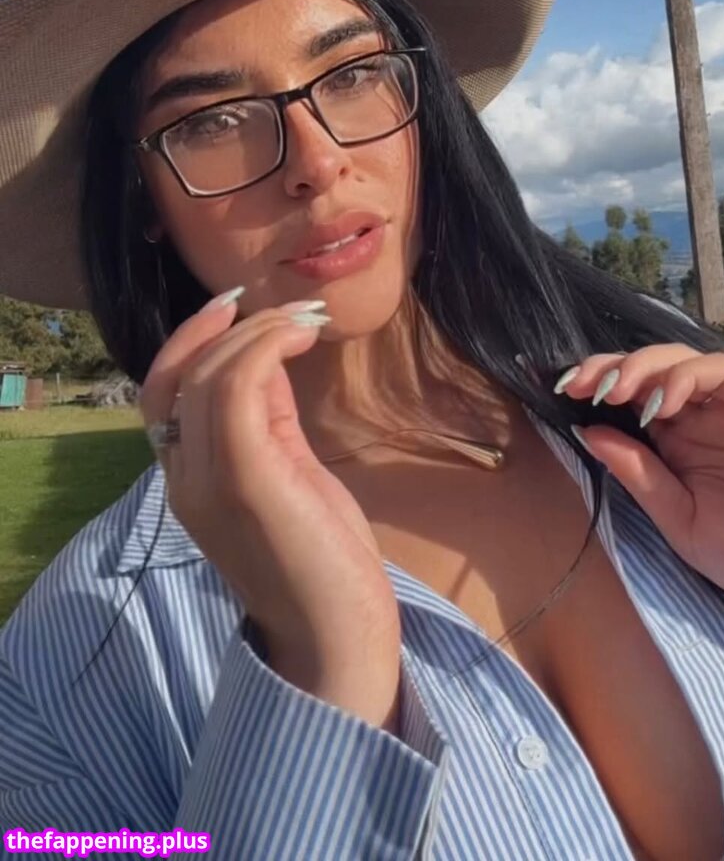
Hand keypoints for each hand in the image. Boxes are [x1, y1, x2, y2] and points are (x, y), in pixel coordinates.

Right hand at [139, 291, 401, 728]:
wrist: (335, 640)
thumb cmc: (322, 564)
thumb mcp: (289, 478)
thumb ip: (269, 425)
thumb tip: (269, 361)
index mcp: (190, 482)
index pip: (163, 395)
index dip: (191, 341)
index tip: (236, 309)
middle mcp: (184, 480)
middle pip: (175, 377)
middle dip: (222, 327)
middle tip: (284, 307)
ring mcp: (209, 481)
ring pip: (205, 375)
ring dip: (255, 333)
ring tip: (304, 321)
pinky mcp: (248, 479)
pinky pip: (236, 389)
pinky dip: (265, 348)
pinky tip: (302, 337)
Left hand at [557, 345, 723, 622]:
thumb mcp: (681, 523)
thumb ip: (639, 476)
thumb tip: (587, 432)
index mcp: (674, 447)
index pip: (624, 401)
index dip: (590, 389)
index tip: (556, 394)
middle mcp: (698, 419)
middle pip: (643, 372)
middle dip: (604, 370)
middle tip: (575, 385)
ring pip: (677, 360)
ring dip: (638, 368)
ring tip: (612, 392)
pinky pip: (719, 372)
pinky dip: (684, 377)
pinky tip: (659, 404)